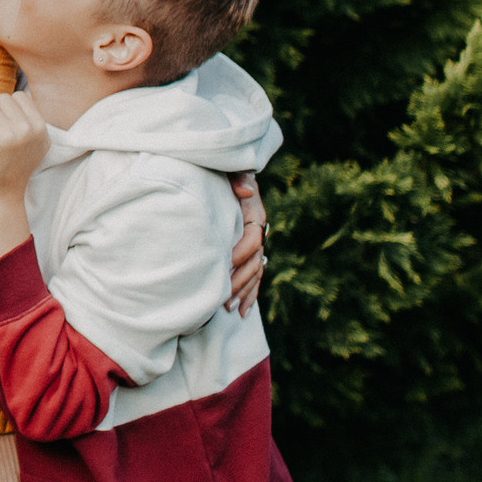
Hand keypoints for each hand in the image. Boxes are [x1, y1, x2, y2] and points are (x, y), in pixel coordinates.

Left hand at [0, 91, 49, 197]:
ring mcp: (9, 135)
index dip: (10, 110)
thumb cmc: (15, 165)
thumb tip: (17, 94)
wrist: (2, 194)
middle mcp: (27, 129)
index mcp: (40, 127)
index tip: (11, 128)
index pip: (18, 96)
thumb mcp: (35, 142)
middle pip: (2, 99)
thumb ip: (31, 119)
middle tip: (0, 135)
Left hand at [227, 172, 265, 314]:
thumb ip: (238, 177)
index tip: (225, 264)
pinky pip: (255, 277)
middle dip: (240, 280)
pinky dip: (250, 294)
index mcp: (254, 214)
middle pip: (254, 261)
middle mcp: (258, 231)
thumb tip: (244, 191)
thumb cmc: (223, 173)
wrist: (225, 176)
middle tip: (224, 297)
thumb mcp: (230, 170)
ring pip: (255, 273)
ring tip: (230, 308)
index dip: (241, 252)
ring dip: (244, 292)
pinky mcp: (248, 253)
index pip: (252, 237)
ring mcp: (255, 244)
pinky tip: (242, 311)